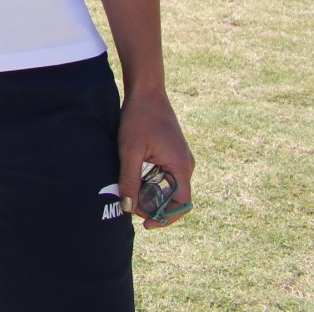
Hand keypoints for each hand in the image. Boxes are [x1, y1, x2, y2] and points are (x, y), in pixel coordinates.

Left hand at [118, 88, 193, 227]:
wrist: (146, 91)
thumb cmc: (139, 118)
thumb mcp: (130, 151)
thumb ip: (129, 180)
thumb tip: (128, 207)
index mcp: (181, 166)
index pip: (182, 204)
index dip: (165, 218)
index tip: (145, 223)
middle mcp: (185, 165)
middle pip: (174, 198)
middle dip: (154, 206)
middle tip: (130, 204)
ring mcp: (179, 159)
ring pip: (168, 187)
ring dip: (151, 193)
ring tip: (129, 191)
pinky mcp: (172, 153)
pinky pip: (165, 175)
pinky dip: (151, 181)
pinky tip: (133, 177)